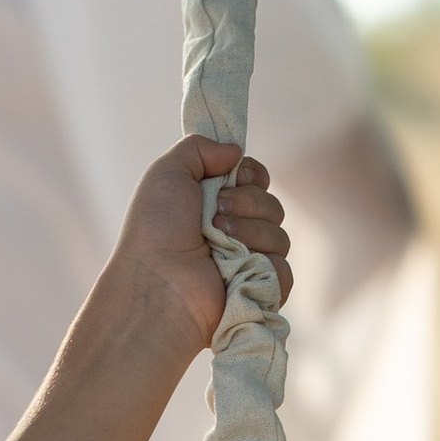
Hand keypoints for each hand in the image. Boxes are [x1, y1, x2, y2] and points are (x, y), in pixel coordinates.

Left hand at [119, 138, 289, 352]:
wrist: (156, 282)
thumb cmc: (155, 231)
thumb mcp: (167, 173)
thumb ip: (198, 148)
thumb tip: (234, 151)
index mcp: (213, 207)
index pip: (256, 181)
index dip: (252, 175)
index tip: (236, 177)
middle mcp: (232, 235)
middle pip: (272, 205)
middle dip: (248, 202)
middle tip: (217, 214)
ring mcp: (246, 265)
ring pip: (280, 236)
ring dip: (251, 232)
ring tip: (219, 242)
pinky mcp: (257, 292)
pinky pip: (284, 271)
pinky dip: (264, 264)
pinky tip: (236, 268)